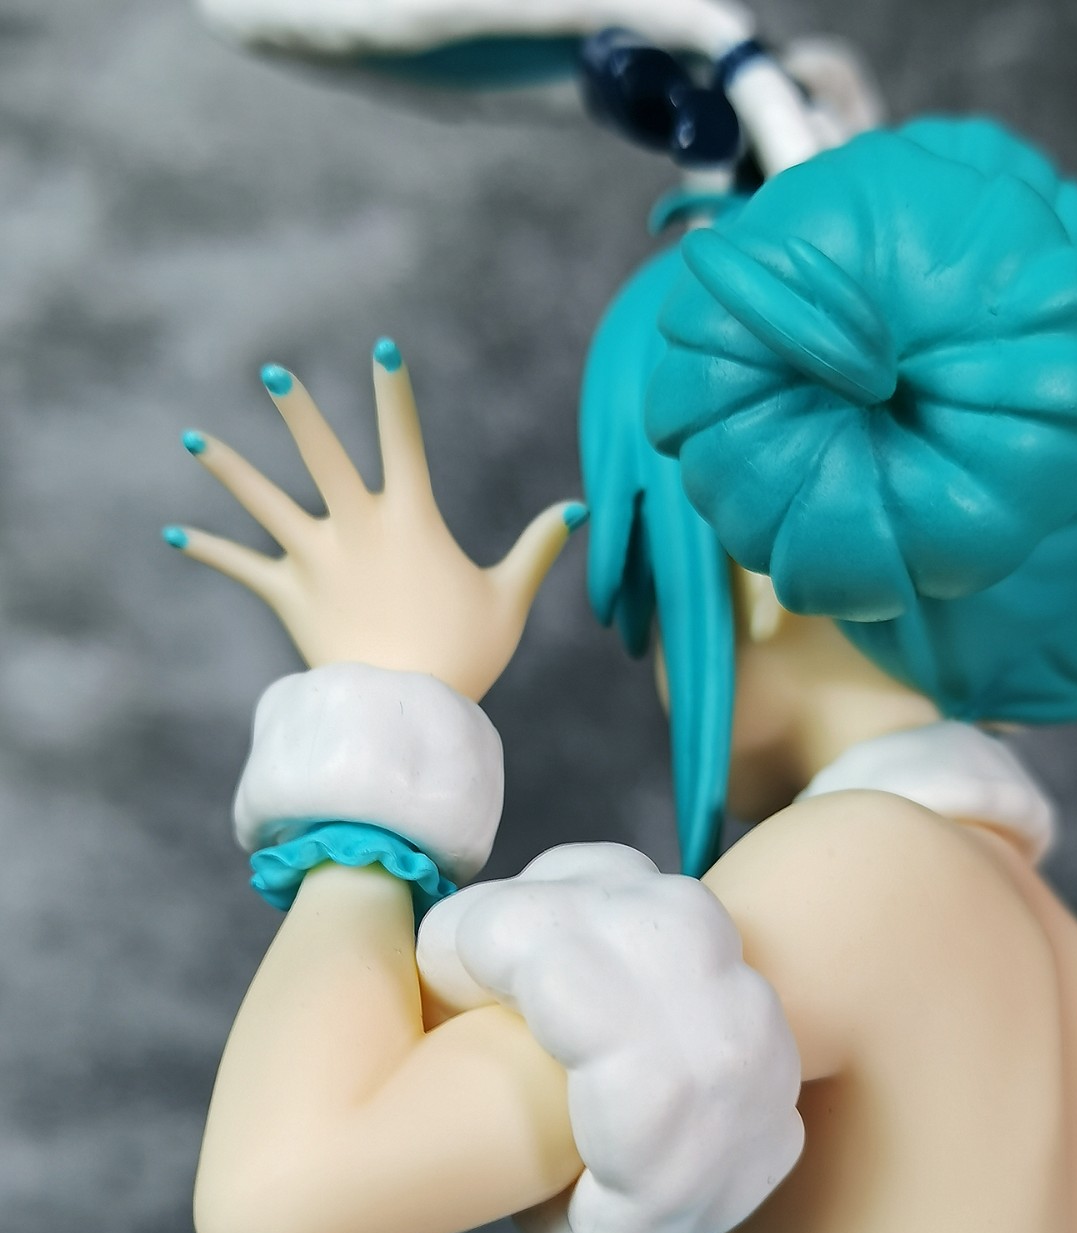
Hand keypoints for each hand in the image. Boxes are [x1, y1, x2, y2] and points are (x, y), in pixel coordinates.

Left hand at [165, 340, 585, 699]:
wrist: (405, 711)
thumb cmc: (464, 657)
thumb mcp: (509, 600)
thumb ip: (538, 548)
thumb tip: (578, 507)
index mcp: (411, 521)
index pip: (404, 440)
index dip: (394, 394)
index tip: (382, 351)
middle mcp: (357, 529)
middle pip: (320, 456)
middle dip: (297, 411)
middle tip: (274, 373)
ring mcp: (317, 560)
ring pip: (264, 501)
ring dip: (227, 467)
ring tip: (192, 437)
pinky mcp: (289, 596)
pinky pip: (241, 567)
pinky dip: (206, 550)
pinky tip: (170, 533)